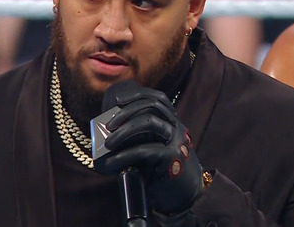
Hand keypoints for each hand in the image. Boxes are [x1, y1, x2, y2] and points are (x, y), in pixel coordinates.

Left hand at [102, 87, 203, 215]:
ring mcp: (176, 141)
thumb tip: (109, 132)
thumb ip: (139, 138)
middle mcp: (177, 127)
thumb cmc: (162, 173)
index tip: (116, 101)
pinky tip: (112, 163)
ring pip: (149, 122)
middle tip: (108, 126)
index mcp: (173, 123)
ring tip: (108, 144)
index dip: (137, 95)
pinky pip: (145, 149)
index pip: (158, 99)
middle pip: (152, 106)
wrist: (184, 197)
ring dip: (124, 131)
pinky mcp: (173, 157)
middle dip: (126, 112)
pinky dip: (124, 154)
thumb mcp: (152, 149)